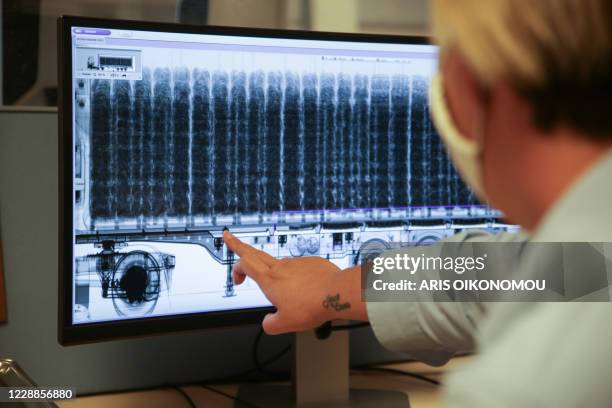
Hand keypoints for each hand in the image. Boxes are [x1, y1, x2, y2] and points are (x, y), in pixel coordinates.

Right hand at [223, 230, 366, 333]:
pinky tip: (307, 290)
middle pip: (254, 252)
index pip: (244, 264)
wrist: (337, 292)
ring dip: (273, 271)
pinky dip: (297, 276)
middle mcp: (281, 267)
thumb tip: (267, 323)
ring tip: (286, 291)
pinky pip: (299, 267)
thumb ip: (271, 324)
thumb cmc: (312, 306)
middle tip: (228, 236)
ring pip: (279, 263)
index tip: (235, 277)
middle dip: (238, 244)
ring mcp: (297, 263)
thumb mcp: (285, 324)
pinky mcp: (312, 262)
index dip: (235, 268)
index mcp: (269, 280)